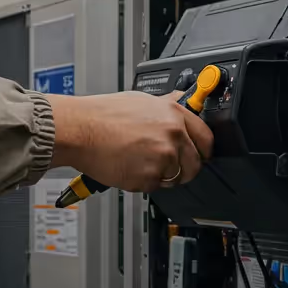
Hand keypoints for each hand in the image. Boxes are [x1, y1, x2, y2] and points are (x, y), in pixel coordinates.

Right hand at [48, 91, 213, 192]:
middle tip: (167, 165)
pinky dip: (143, 182)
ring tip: (140, 163)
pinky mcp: (149, 177)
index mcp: (174, 114)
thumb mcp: (142, 100)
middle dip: (184, 168)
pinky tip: (129, 167)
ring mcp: (163, 158)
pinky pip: (154, 187)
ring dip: (162, 176)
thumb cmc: (102, 114)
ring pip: (175, 178)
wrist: (80, 130)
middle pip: (195, 164)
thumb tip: (181, 102)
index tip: (200, 155)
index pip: (206, 139)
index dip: (203, 150)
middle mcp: (173, 136)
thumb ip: (167, 106)